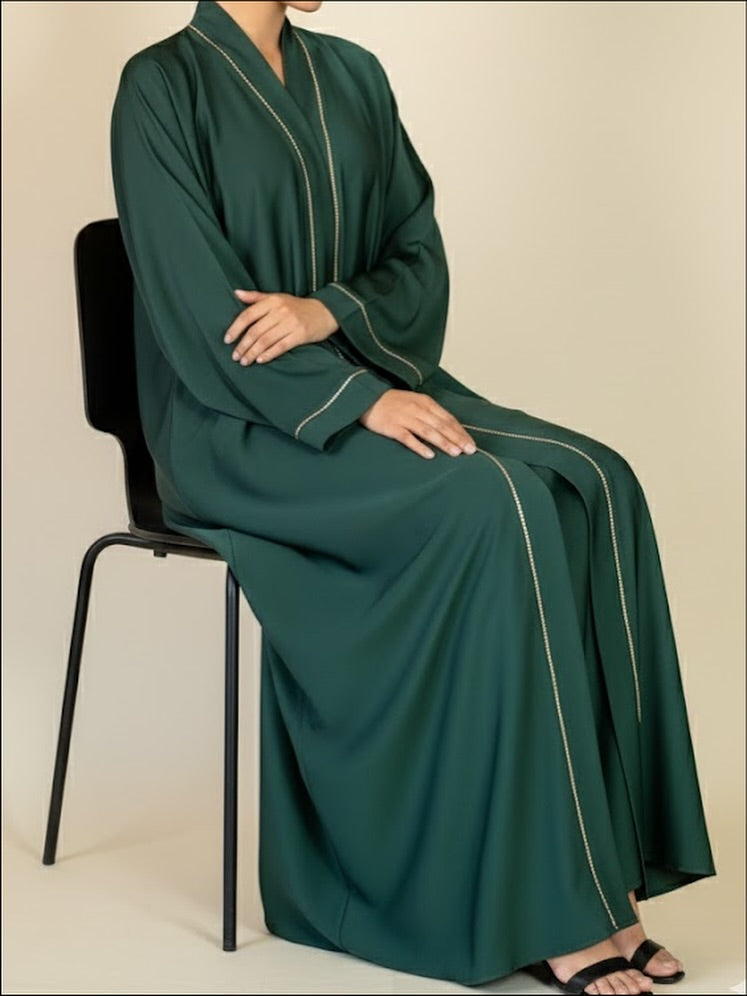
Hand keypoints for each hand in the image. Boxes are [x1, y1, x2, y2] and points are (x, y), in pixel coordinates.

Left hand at [224, 289, 338, 364]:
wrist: (325, 312)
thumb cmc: (297, 306)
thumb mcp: (277, 297)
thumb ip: (256, 297)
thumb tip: (236, 293)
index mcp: (272, 301)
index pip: (248, 315)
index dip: (236, 328)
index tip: (227, 340)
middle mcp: (280, 311)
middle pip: (256, 331)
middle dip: (243, 345)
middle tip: (235, 356)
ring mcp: (291, 323)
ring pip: (266, 340)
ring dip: (253, 352)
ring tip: (245, 361)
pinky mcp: (300, 335)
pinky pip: (281, 346)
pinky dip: (269, 354)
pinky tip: (260, 360)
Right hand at [359, 389, 476, 458]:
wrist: (366, 397)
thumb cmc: (392, 402)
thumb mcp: (414, 402)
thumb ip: (430, 413)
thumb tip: (447, 429)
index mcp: (425, 402)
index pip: (448, 418)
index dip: (460, 432)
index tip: (471, 444)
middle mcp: (417, 409)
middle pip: (441, 425)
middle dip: (457, 438)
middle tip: (470, 451)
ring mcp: (404, 418)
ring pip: (428, 431)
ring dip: (443, 442)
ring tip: (455, 453)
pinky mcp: (392, 427)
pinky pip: (408, 438)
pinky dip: (419, 446)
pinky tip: (429, 455)